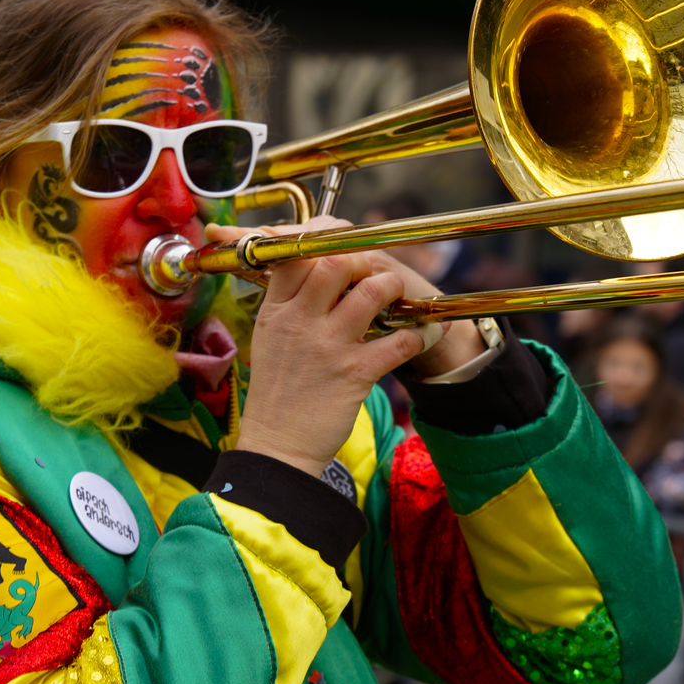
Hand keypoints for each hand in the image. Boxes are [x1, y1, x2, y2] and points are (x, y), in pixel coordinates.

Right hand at [210, 217, 459, 474]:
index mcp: (276, 311)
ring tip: (395, 297)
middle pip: (336, 260)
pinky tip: (414, 337)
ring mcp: (328, 347)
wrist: (277, 446)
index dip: (324, 237)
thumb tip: (316, 267)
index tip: (343, 240)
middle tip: (372, 272)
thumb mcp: (268, 337)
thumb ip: (288, 301)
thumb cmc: (277, 391)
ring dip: (392, 289)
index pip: (296, 252)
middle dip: (363, 258)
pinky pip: (398, 341)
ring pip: (372, 292)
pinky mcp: (354, 374)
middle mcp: (300, 322)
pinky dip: (415, 335)